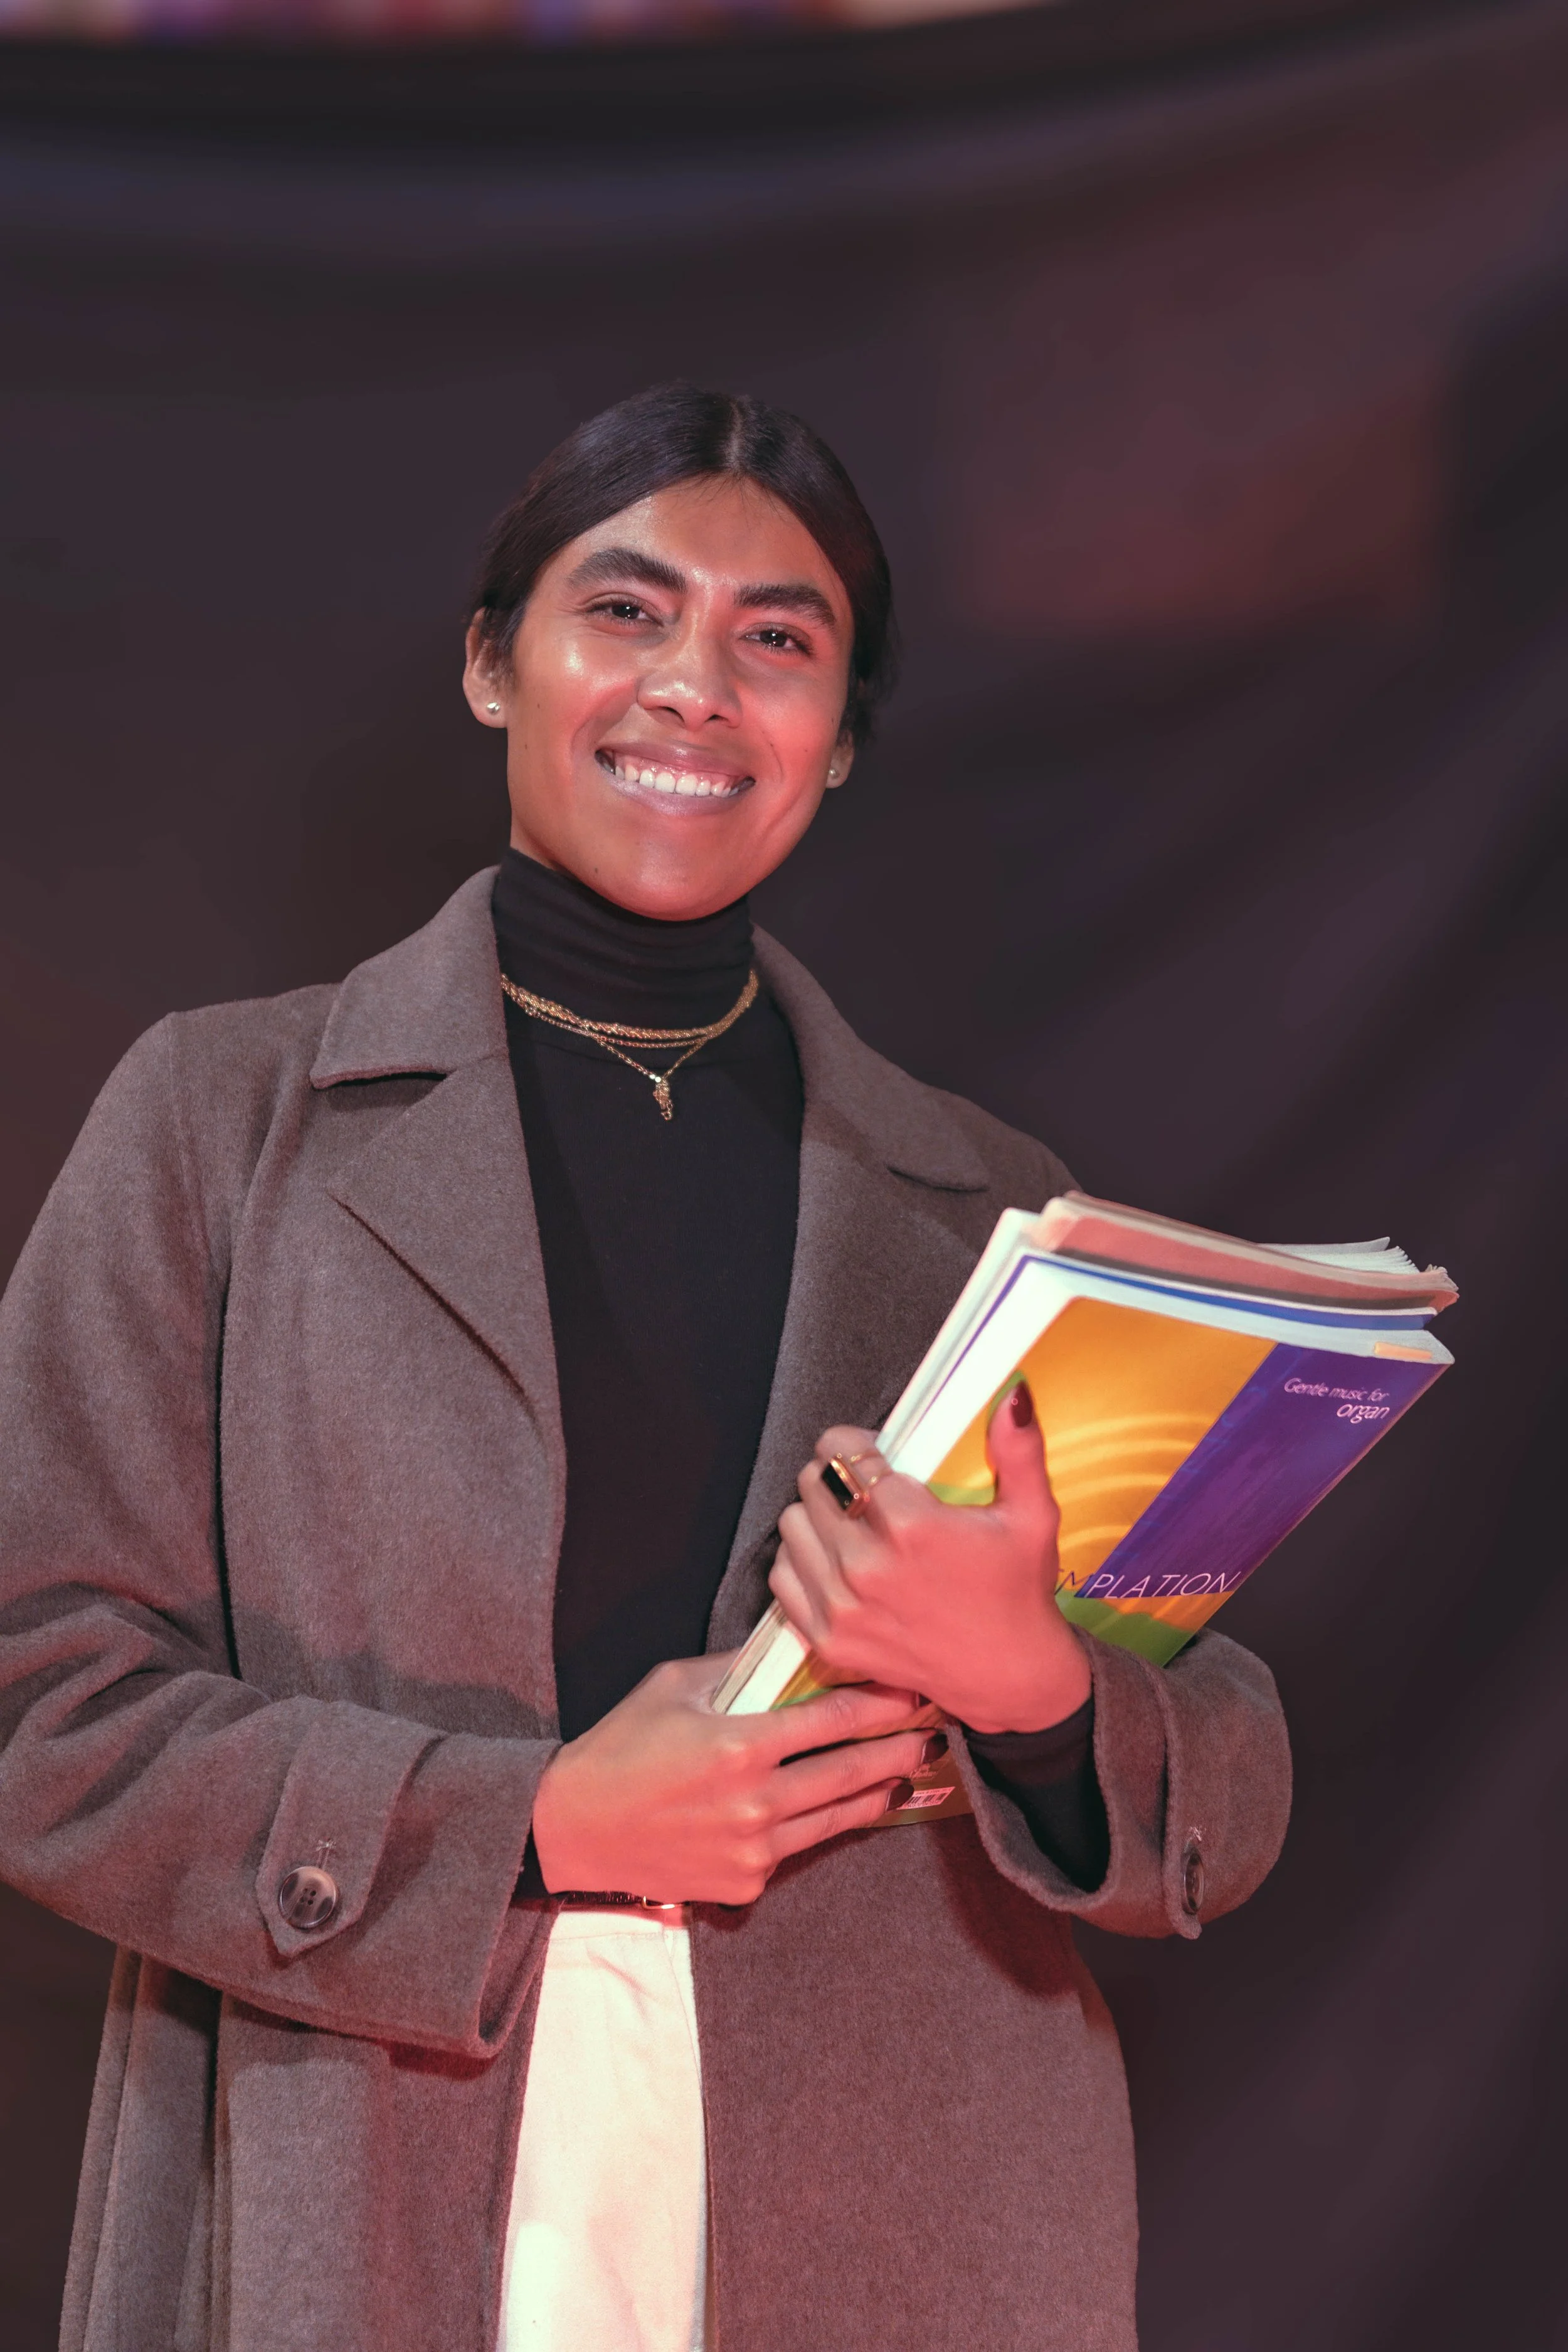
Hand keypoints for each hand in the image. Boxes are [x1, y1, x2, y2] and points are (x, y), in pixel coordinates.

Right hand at [529, 1654, 932, 1904]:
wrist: (573, 1829)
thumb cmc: (620, 1745)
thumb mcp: (674, 1687)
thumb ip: (737, 1668)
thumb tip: (791, 1643)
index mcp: (739, 1745)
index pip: (832, 1719)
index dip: (881, 1704)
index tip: (912, 1690)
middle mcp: (754, 1802)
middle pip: (850, 1773)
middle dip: (898, 1751)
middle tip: (934, 1734)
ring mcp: (753, 1851)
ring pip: (836, 1818)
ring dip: (877, 1793)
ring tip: (906, 1774)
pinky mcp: (745, 1883)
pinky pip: (797, 1850)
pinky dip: (820, 1826)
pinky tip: (842, 1808)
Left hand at [769, 1382, 1091, 1735]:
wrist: (1009, 1674)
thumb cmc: (1018, 1589)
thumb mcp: (1032, 1514)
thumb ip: (1018, 1449)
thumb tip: (1012, 1393)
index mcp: (912, 1526)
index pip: (844, 1454)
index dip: (854, 1443)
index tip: (872, 1453)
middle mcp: (867, 1566)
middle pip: (812, 1483)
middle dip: (835, 1474)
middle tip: (863, 1486)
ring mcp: (843, 1607)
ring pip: (791, 1525)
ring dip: (815, 1516)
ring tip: (850, 1523)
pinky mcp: (829, 1640)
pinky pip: (783, 1577)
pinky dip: (802, 1561)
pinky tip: (835, 1560)